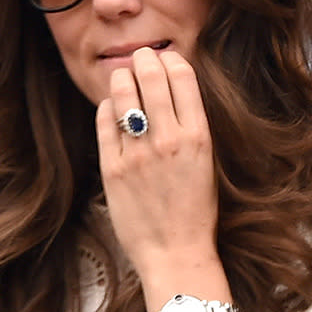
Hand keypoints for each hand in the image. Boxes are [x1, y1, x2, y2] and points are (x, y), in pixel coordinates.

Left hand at [96, 47, 217, 284]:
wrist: (175, 254)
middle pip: (152, 76)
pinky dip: (108, 107)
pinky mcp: (113, 168)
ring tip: (124, 76)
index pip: (183, 76)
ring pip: (124, 93)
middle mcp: (169, 140)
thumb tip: (172, 89)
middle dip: (145, 59)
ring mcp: (138, 154)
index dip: (172, 59)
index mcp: (199, 137)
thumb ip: (191, 126)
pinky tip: (113, 107)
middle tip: (141, 57)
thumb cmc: (195, 211)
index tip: (166, 58)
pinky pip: (105, 121)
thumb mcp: (207, 163)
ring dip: (123, 77)